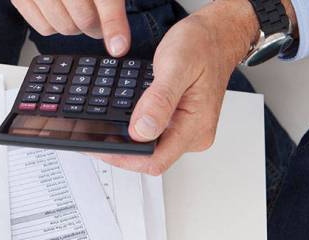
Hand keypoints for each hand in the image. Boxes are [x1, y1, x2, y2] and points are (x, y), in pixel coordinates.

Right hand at [11, 0, 129, 56]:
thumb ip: (110, 1)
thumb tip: (119, 35)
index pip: (105, 0)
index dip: (113, 24)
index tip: (119, 46)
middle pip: (84, 19)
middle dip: (97, 26)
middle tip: (101, 22)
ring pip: (63, 27)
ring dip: (76, 27)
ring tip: (80, 12)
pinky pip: (43, 28)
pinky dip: (56, 25)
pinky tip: (61, 11)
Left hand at [89, 0, 260, 174]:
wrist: (217, 35)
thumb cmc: (202, 46)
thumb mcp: (176, 66)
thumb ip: (159, 101)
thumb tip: (141, 131)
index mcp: (195, 126)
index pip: (154, 160)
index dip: (123, 157)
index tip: (98, 145)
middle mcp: (193, 134)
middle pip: (149, 158)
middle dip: (119, 149)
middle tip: (91, 134)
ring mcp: (187, 130)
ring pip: (150, 147)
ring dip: (125, 139)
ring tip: (101, 127)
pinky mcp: (180, 122)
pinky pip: (154, 134)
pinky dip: (135, 128)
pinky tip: (120, 118)